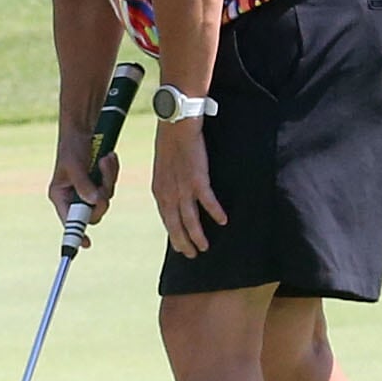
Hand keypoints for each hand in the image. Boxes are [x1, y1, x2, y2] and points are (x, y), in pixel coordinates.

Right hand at [49, 148, 119, 243]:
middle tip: (103, 184)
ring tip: (104, 160)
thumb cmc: (71, 146)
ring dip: (108, 179)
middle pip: (93, 213)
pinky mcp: (99, 183)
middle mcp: (74, 197)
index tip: (86, 244)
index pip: (69, 221)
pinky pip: (111, 186)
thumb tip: (94, 201)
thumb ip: (83, 184)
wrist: (83, 129)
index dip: (77, 234)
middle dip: (101, 198)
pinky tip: (108, 158)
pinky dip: (112, 172)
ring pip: (105, 198)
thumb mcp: (74, 165)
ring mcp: (88, 191)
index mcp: (60, 196)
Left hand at [150, 122, 226, 255]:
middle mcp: (168, 193)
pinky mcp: (198, 180)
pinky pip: (208, 202)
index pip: (166, 219)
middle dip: (183, 243)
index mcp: (159, 190)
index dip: (173, 235)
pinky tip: (223, 222)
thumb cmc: (170, 142)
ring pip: (190, 220)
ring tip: (205, 248)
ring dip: (197, 236)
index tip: (179, 246)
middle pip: (175, 226)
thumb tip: (174, 194)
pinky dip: (215, 213)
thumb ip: (168, 184)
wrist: (176, 125)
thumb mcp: (163, 167)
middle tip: (192, 255)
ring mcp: (182, 188)